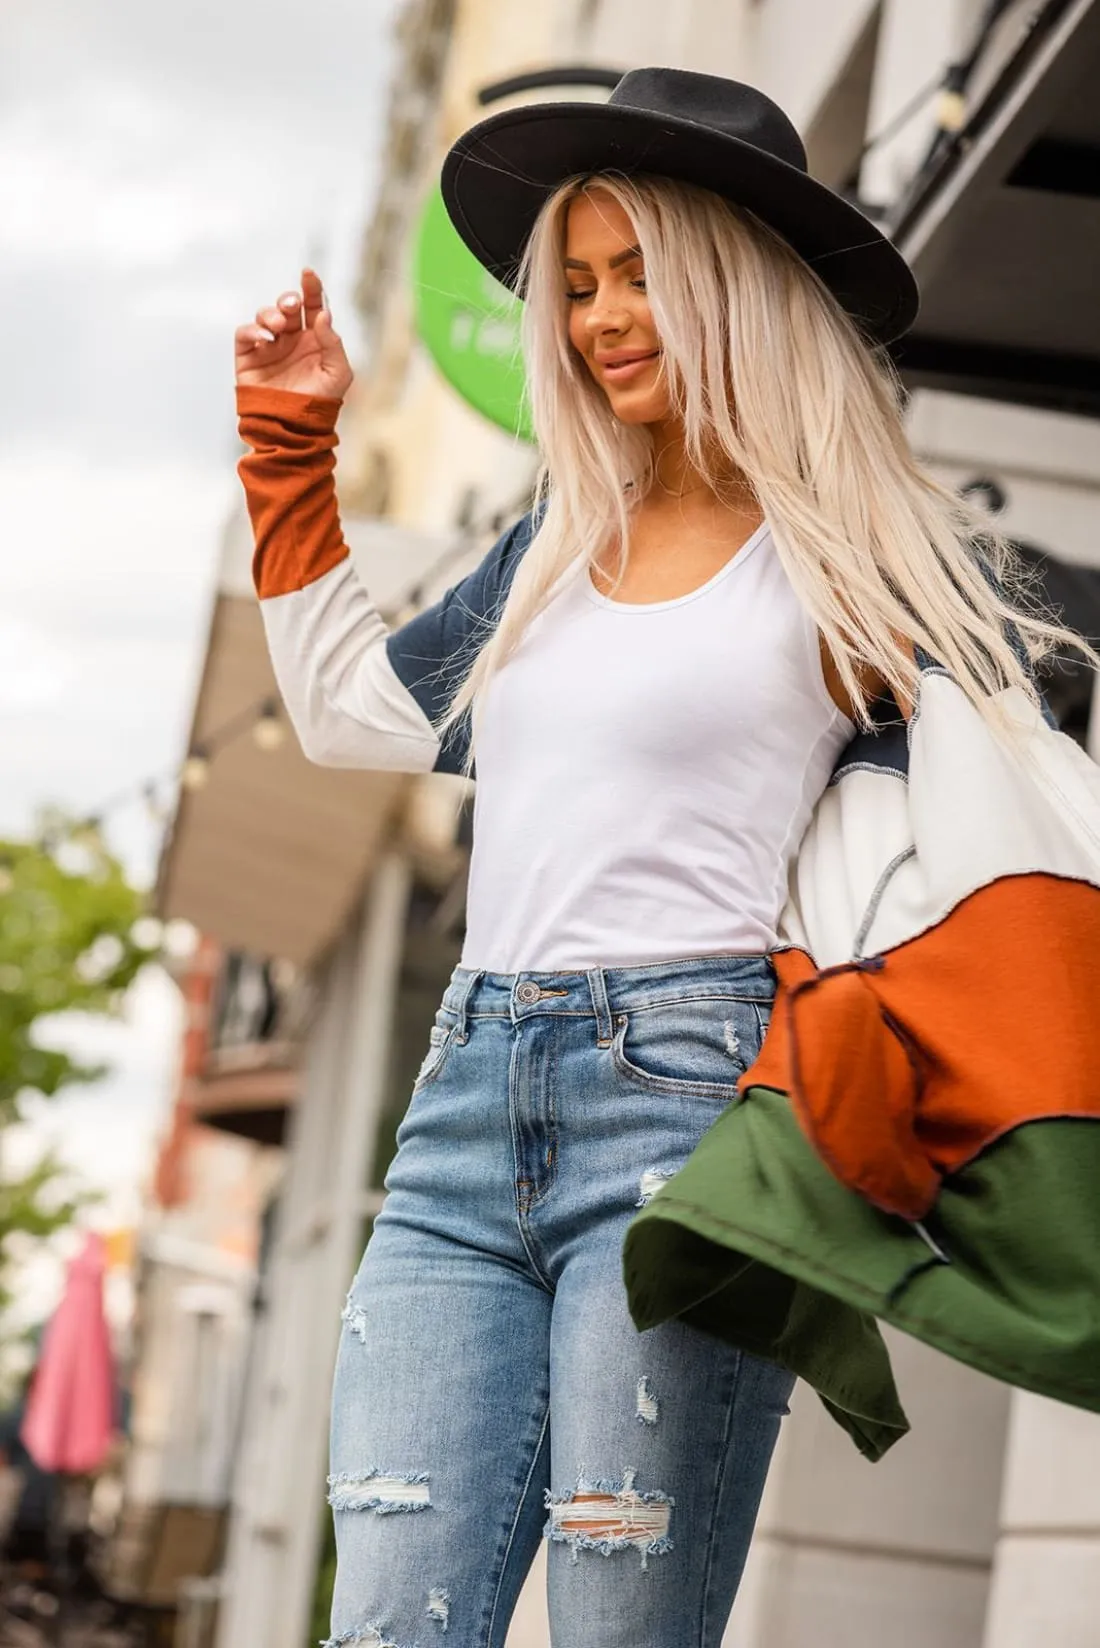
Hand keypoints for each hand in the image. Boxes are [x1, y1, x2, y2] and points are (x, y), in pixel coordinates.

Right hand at [234, 267, 352, 399]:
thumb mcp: (339, 374)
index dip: (311, 288)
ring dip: (271, 314)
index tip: (309, 273)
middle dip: (288, 299)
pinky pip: (246, 333)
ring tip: (278, 328)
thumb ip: (333, 343)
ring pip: (265, 315)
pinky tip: (266, 338)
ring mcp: (269, 347)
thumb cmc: (320, 404)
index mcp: (314, 340)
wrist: (294, 428)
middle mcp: (291, 339)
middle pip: (287, 307)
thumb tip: (323, 315)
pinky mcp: (248, 357)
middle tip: (292, 305)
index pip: (312, 307)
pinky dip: (253, 329)